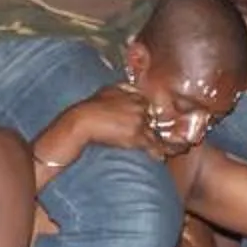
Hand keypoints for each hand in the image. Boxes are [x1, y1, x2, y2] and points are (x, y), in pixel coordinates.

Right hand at [40, 85, 155, 162]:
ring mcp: (139, 121)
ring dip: (156, 139)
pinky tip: (161, 158)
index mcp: (133, 95)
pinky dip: (157, 152)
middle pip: (152, 118)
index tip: (146, 119)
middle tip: (150, 135)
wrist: (83, 121)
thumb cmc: (91, 106)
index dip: (146, 113)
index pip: (147, 104)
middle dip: (150, 126)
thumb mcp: (107, 90)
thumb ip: (123, 88)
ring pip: (154, 131)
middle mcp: (139, 107)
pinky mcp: (136, 136)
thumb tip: (132, 88)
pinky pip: (151, 145)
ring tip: (163, 148)